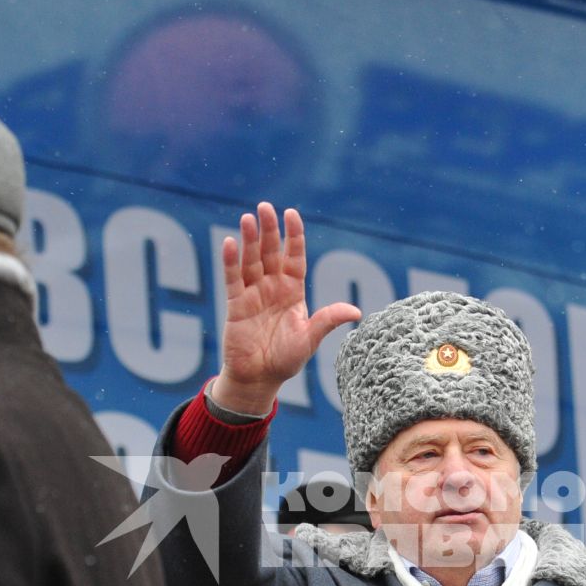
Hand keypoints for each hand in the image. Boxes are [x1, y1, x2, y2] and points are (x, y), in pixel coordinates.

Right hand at [213, 202, 360, 414]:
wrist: (259, 378)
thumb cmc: (286, 359)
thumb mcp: (309, 339)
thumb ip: (327, 321)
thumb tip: (356, 311)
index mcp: (293, 291)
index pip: (294, 256)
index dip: (293, 235)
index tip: (291, 213)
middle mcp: (272, 287)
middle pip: (270, 252)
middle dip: (268, 230)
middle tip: (265, 207)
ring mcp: (253, 294)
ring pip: (251, 260)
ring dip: (249, 239)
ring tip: (248, 218)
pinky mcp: (235, 304)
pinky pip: (233, 279)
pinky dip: (230, 261)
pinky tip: (230, 243)